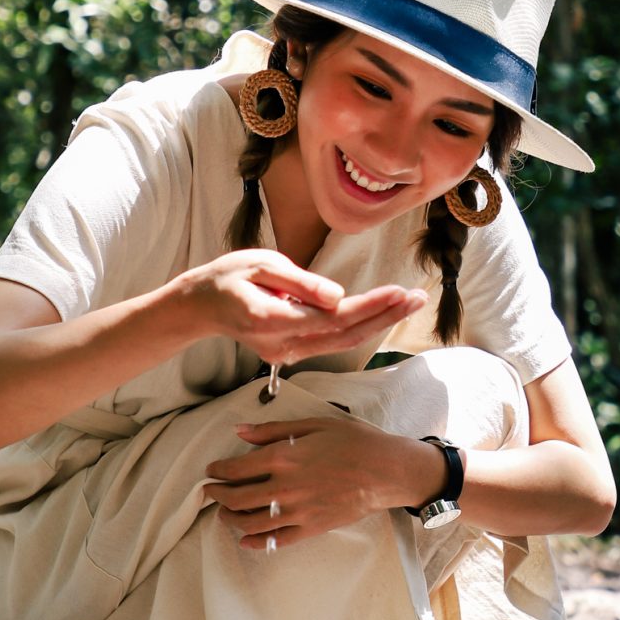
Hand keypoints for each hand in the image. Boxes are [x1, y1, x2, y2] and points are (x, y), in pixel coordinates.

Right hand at [177, 249, 425, 368]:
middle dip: (385, 317)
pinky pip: (331, 342)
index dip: (370, 306)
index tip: (399, 291)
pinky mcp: (290, 352)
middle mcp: (283, 346)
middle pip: (345, 336)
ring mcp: (286, 353)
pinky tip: (383, 311)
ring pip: (342, 343)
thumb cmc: (228, 278)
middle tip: (419, 297)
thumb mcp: (260, 265)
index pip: (333, 318)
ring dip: (378, 322)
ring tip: (410, 301)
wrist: (200, 306)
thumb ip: (300, 283)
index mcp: (273, 321)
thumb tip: (340, 295)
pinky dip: (360, 327)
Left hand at [203, 416, 438, 548]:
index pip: (237, 469)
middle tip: (210, 492)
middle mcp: (285, 487)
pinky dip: (256, 542)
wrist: (386, 470)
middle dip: (217, 496)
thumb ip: (273, 430)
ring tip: (224, 513)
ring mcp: (298, 511)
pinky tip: (245, 539)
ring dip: (231, 519)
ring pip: (252, 522)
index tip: (211, 471)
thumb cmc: (353, 441)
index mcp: (283, 458)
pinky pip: (276, 540)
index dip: (218, 471)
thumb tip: (239, 432)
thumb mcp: (312, 425)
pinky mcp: (311, 528)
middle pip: (238, 498)